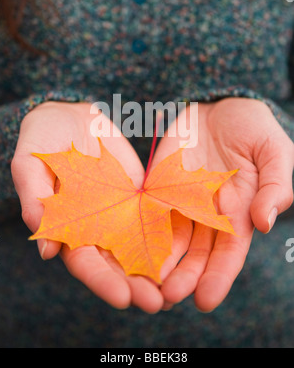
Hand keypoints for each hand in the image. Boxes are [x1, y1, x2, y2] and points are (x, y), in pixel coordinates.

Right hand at [11, 101, 164, 312]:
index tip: (122, 298)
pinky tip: (188, 250)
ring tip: (178, 290)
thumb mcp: (30, 163)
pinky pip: (156, 216)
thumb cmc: (43, 137)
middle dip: (135, 284)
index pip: (83, 261)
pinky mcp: (140, 194)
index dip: (101, 281)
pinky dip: (170, 234)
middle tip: (157, 304)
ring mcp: (119, 211)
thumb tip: (46, 251)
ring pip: (139, 245)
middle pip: (115, 263)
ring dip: (157, 268)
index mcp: (66, 225)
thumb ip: (33, 199)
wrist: (71, 114)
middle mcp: (95, 225)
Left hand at [156, 98, 293, 311]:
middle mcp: (208, 213)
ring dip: (159, 263)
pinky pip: (148, 213)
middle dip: (183, 276)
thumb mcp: (273, 151)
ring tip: (145, 285)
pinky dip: (139, 233)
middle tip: (167, 298)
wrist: (217, 101)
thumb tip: (265, 222)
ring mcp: (180, 200)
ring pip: (169, 239)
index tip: (205, 299)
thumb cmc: (252, 126)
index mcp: (239, 210)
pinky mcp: (157, 186)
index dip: (219, 275)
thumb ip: (274, 185)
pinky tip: (127, 251)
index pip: (230, 250)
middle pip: (196, 252)